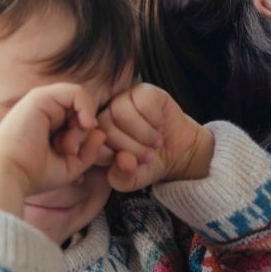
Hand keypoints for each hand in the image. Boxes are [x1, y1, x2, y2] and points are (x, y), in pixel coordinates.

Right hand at [0, 83, 110, 213]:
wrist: (9, 174)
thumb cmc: (34, 175)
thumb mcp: (71, 165)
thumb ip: (89, 150)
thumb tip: (100, 132)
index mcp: (47, 125)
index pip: (79, 121)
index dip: (84, 138)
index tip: (74, 156)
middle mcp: (44, 111)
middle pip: (81, 112)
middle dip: (82, 133)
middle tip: (68, 151)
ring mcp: (41, 102)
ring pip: (79, 101)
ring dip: (82, 124)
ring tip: (69, 144)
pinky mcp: (40, 97)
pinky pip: (76, 92)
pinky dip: (87, 107)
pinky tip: (85, 123)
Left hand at [96, 83, 213, 191]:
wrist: (178, 151)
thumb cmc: (150, 164)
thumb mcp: (134, 180)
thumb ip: (122, 177)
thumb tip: (123, 159)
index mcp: (96, 138)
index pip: (93, 144)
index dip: (113, 158)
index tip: (132, 165)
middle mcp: (105, 115)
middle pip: (107, 128)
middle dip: (133, 148)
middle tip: (149, 156)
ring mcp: (123, 100)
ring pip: (122, 114)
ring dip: (145, 134)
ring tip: (155, 143)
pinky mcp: (143, 91)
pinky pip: (143, 104)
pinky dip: (156, 121)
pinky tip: (160, 127)